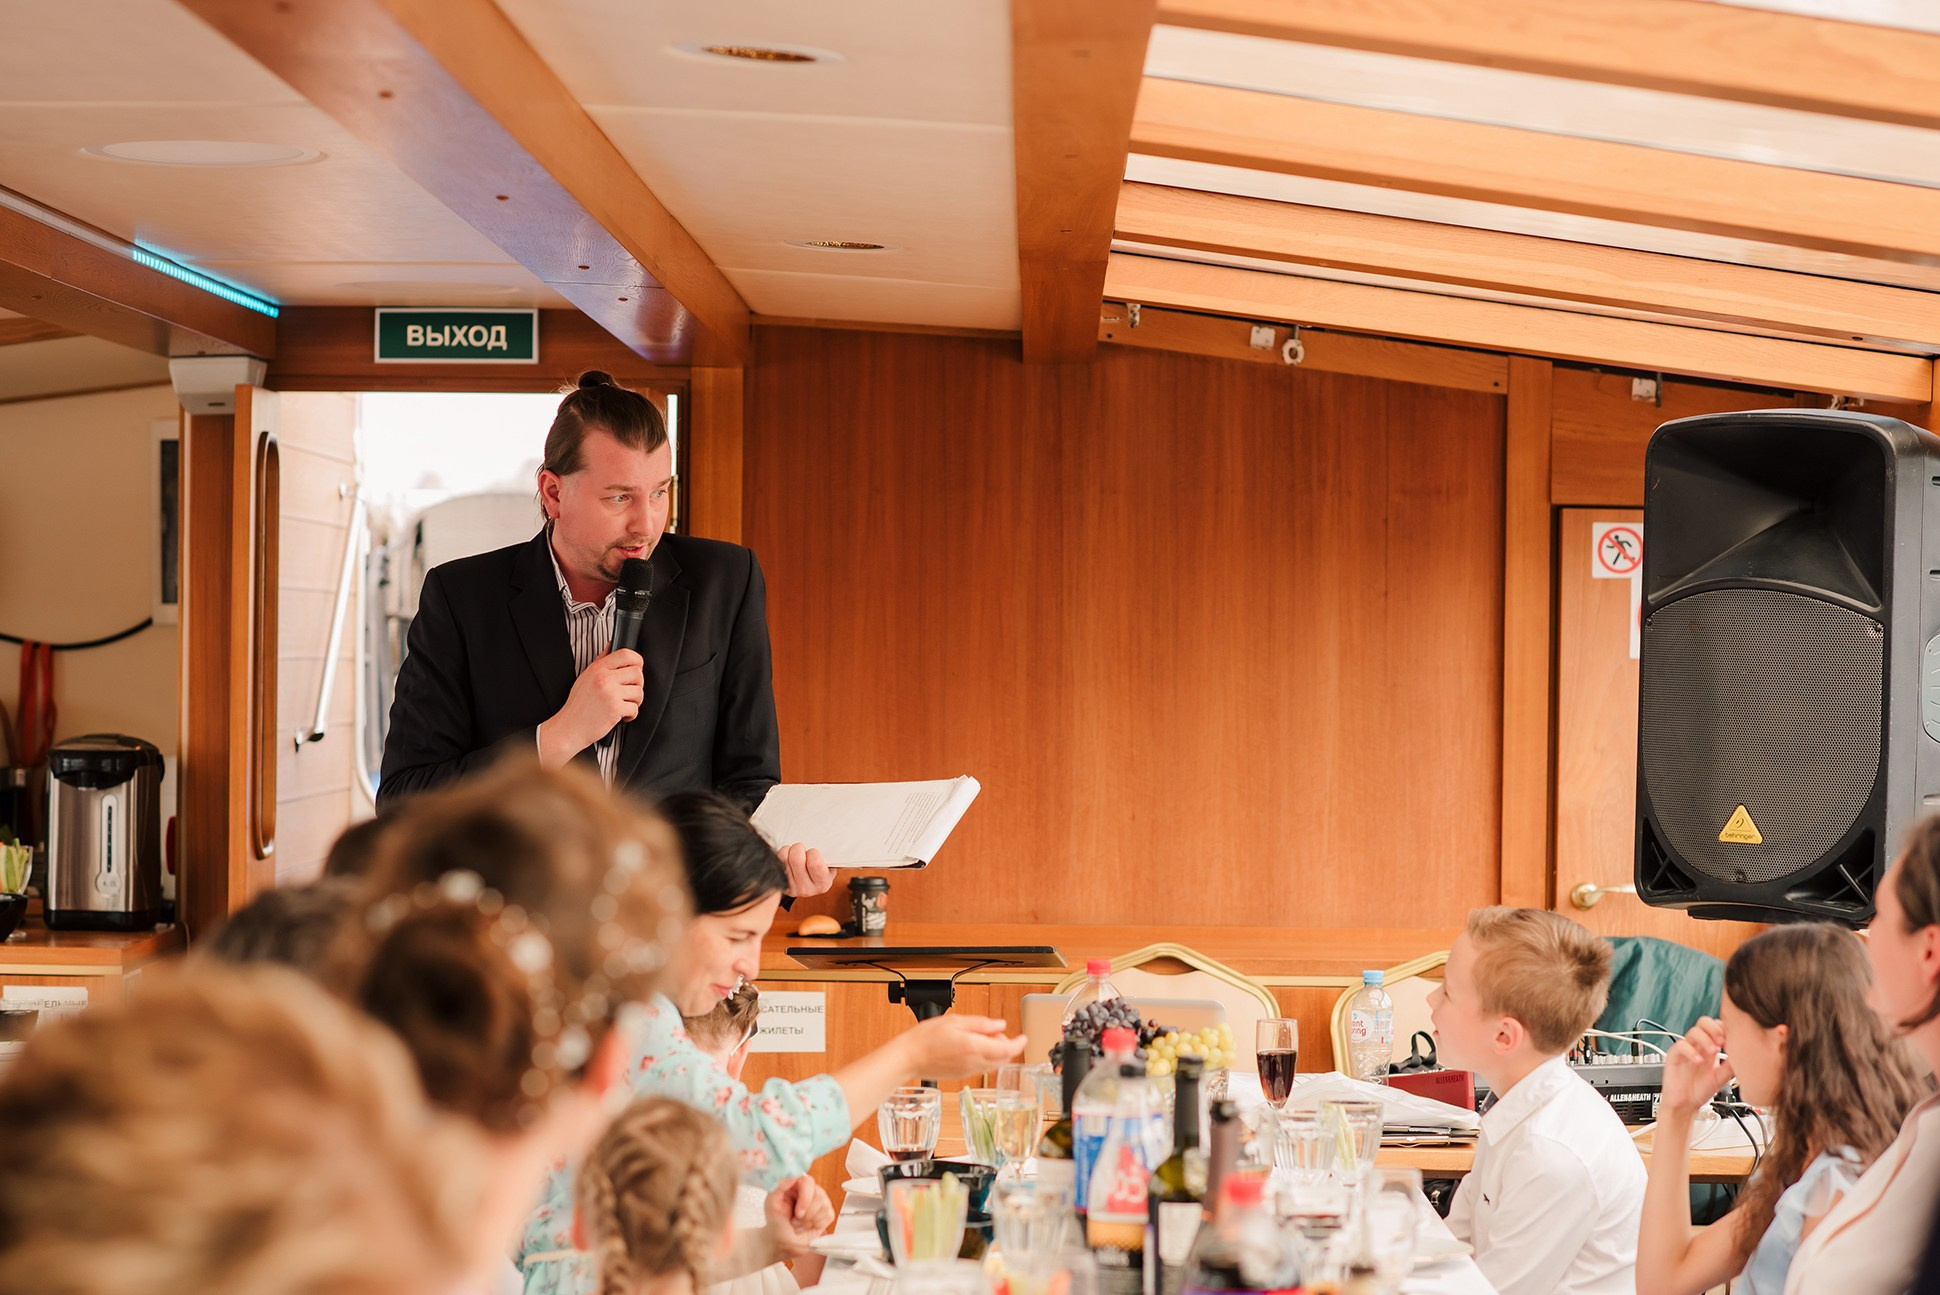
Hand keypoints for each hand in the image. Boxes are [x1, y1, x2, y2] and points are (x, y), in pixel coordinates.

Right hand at [537, 649, 643, 766]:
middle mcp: (604, 678)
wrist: (569, 727)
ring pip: (639, 691)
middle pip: (637, 673)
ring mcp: (610, 693)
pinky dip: (631, 715)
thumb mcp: (585, 677)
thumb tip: (610, 645)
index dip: (637, 661)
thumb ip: (600, 661)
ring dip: (635, 702)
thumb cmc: (578, 704)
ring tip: (624, 705)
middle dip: (637, 684)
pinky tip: (621, 716)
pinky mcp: (615, 708)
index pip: (626, 654)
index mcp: (598, 668)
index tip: (636, 669)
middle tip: (629, 693)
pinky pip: (635, 708)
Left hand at [764, 1176, 833, 1258]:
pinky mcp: (827, 1211)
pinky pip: (828, 1215)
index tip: (798, 1213)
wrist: (783, 1241)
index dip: (805, 1198)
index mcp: (796, 1183)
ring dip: (808, 1221)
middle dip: (805, 1214)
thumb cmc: (777, 1222)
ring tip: (799, 1223)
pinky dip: (816, 1225)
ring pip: (823, 1206)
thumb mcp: (771, 1205)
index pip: (807, 1181)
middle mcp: (810, 1189)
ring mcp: (820, 1199)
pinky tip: (807, 1226)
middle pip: (818, 1195)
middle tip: (795, 1220)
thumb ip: (778, 1187)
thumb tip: (791, 1176)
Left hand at [779, 843, 833, 897]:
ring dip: (788, 850)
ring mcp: (792, 888)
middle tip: (802, 849)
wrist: (809, 882)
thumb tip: (823, 843)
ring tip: (794, 853)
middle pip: (796, 859)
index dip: (813, 852)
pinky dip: (781, 855)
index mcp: (823, 884)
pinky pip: (776, 862)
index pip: (814, 862)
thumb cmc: (820, 868)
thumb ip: (828, 856)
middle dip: (799, 848)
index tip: (813, 852)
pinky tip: (787, 858)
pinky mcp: (780, 884)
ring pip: (784, 858)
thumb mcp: (830, 864)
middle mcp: (807, 889)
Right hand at [903, 1014, 1026, 1081]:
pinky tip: (974, 1048)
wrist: (909, 1057)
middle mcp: (974, 1062)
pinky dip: (986, 1058)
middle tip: (997, 1033)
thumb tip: (999, 1024)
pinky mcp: (962, 1076)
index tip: (1024, 1037)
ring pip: (994, 1065)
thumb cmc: (926, 1038)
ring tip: (985, 1038)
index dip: (1019, 1043)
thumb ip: (981, 1023)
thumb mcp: (955, 1021)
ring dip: (997, 1053)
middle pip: (1003, 1059)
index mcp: (974, 1047)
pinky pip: (981, 1068)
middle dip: (1007, 1046)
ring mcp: (968, 1071)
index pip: (1007, 1049)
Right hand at [1660, 1016, 1733, 1119]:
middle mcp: (1698, 1046)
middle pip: (1704, 1022)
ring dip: (1705, 1039)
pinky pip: (1680, 1046)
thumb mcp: (1722, 1077)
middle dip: (1714, 1028)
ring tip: (1713, 1051)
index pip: (1717, 1026)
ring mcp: (1686, 1049)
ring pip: (1693, 1031)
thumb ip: (1731, 1065)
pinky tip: (1699, 1061)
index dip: (1725, 1029)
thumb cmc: (1701, 1090)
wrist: (1685, 1105)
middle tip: (1722, 1041)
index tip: (1732, 1040)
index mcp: (1710, 1048)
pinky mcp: (1674, 1056)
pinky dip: (1691, 1051)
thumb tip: (1744, 1055)